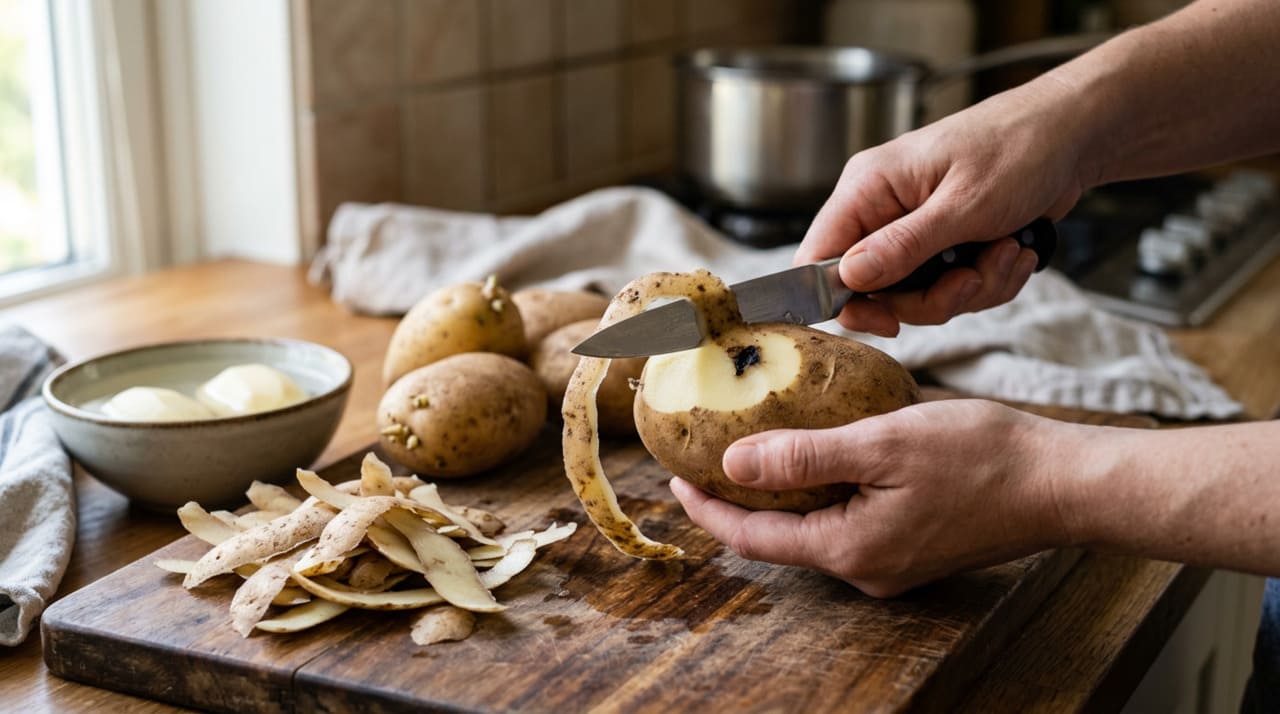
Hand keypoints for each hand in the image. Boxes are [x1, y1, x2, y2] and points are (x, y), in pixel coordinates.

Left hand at [668, 400, 1077, 596]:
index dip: (709, 509)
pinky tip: (818, 455)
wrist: (1061, 482)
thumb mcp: (881, 442)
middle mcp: (866, 569)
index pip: (754, 537)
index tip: (675, 476)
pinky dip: (820, 493)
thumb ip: (804, 454)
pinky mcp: (912, 547)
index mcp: (850, 550)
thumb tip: (734, 464)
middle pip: (779, 537)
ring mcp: (892, 564)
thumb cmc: (982, 457)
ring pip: (814, 529)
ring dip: (781, 494)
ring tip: (754, 449)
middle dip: (739, 502)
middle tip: (708, 457)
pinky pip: (848, 522)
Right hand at [794, 81, 1090, 336]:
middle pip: (874, 290)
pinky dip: (988, 280)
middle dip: (932, 297)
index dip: (843, 300)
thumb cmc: (1020, 148)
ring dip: (970, 288)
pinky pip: (950, 288)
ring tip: (1006, 252)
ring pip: (917, 295)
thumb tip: (848, 278)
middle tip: (971, 277)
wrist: (1074, 134)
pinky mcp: (942, 243)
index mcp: (868, 188)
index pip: (817, 258)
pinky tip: (1013, 251)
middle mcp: (881, 210)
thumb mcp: (963, 205)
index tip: (890, 319)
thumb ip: (903, 246)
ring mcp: (912, 228)